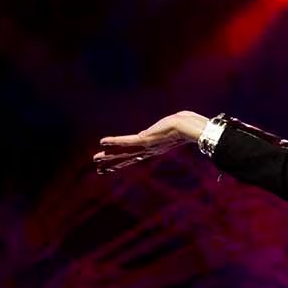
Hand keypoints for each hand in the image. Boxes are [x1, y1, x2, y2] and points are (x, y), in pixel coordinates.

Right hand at [94, 112, 209, 173]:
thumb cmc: (189, 124)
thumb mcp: (178, 126)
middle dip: (112, 162)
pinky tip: (102, 142)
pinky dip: (114, 141)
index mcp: (155, 147)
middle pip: (127, 157)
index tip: (112, 166)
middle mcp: (149, 149)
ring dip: (109, 155)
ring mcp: (146, 145)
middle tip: (99, 169)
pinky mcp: (145, 139)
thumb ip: (175, 125)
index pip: (135, 156)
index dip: (123, 161)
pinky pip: (126, 141)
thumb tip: (182, 118)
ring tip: (95, 159)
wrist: (192, 127)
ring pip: (123, 151)